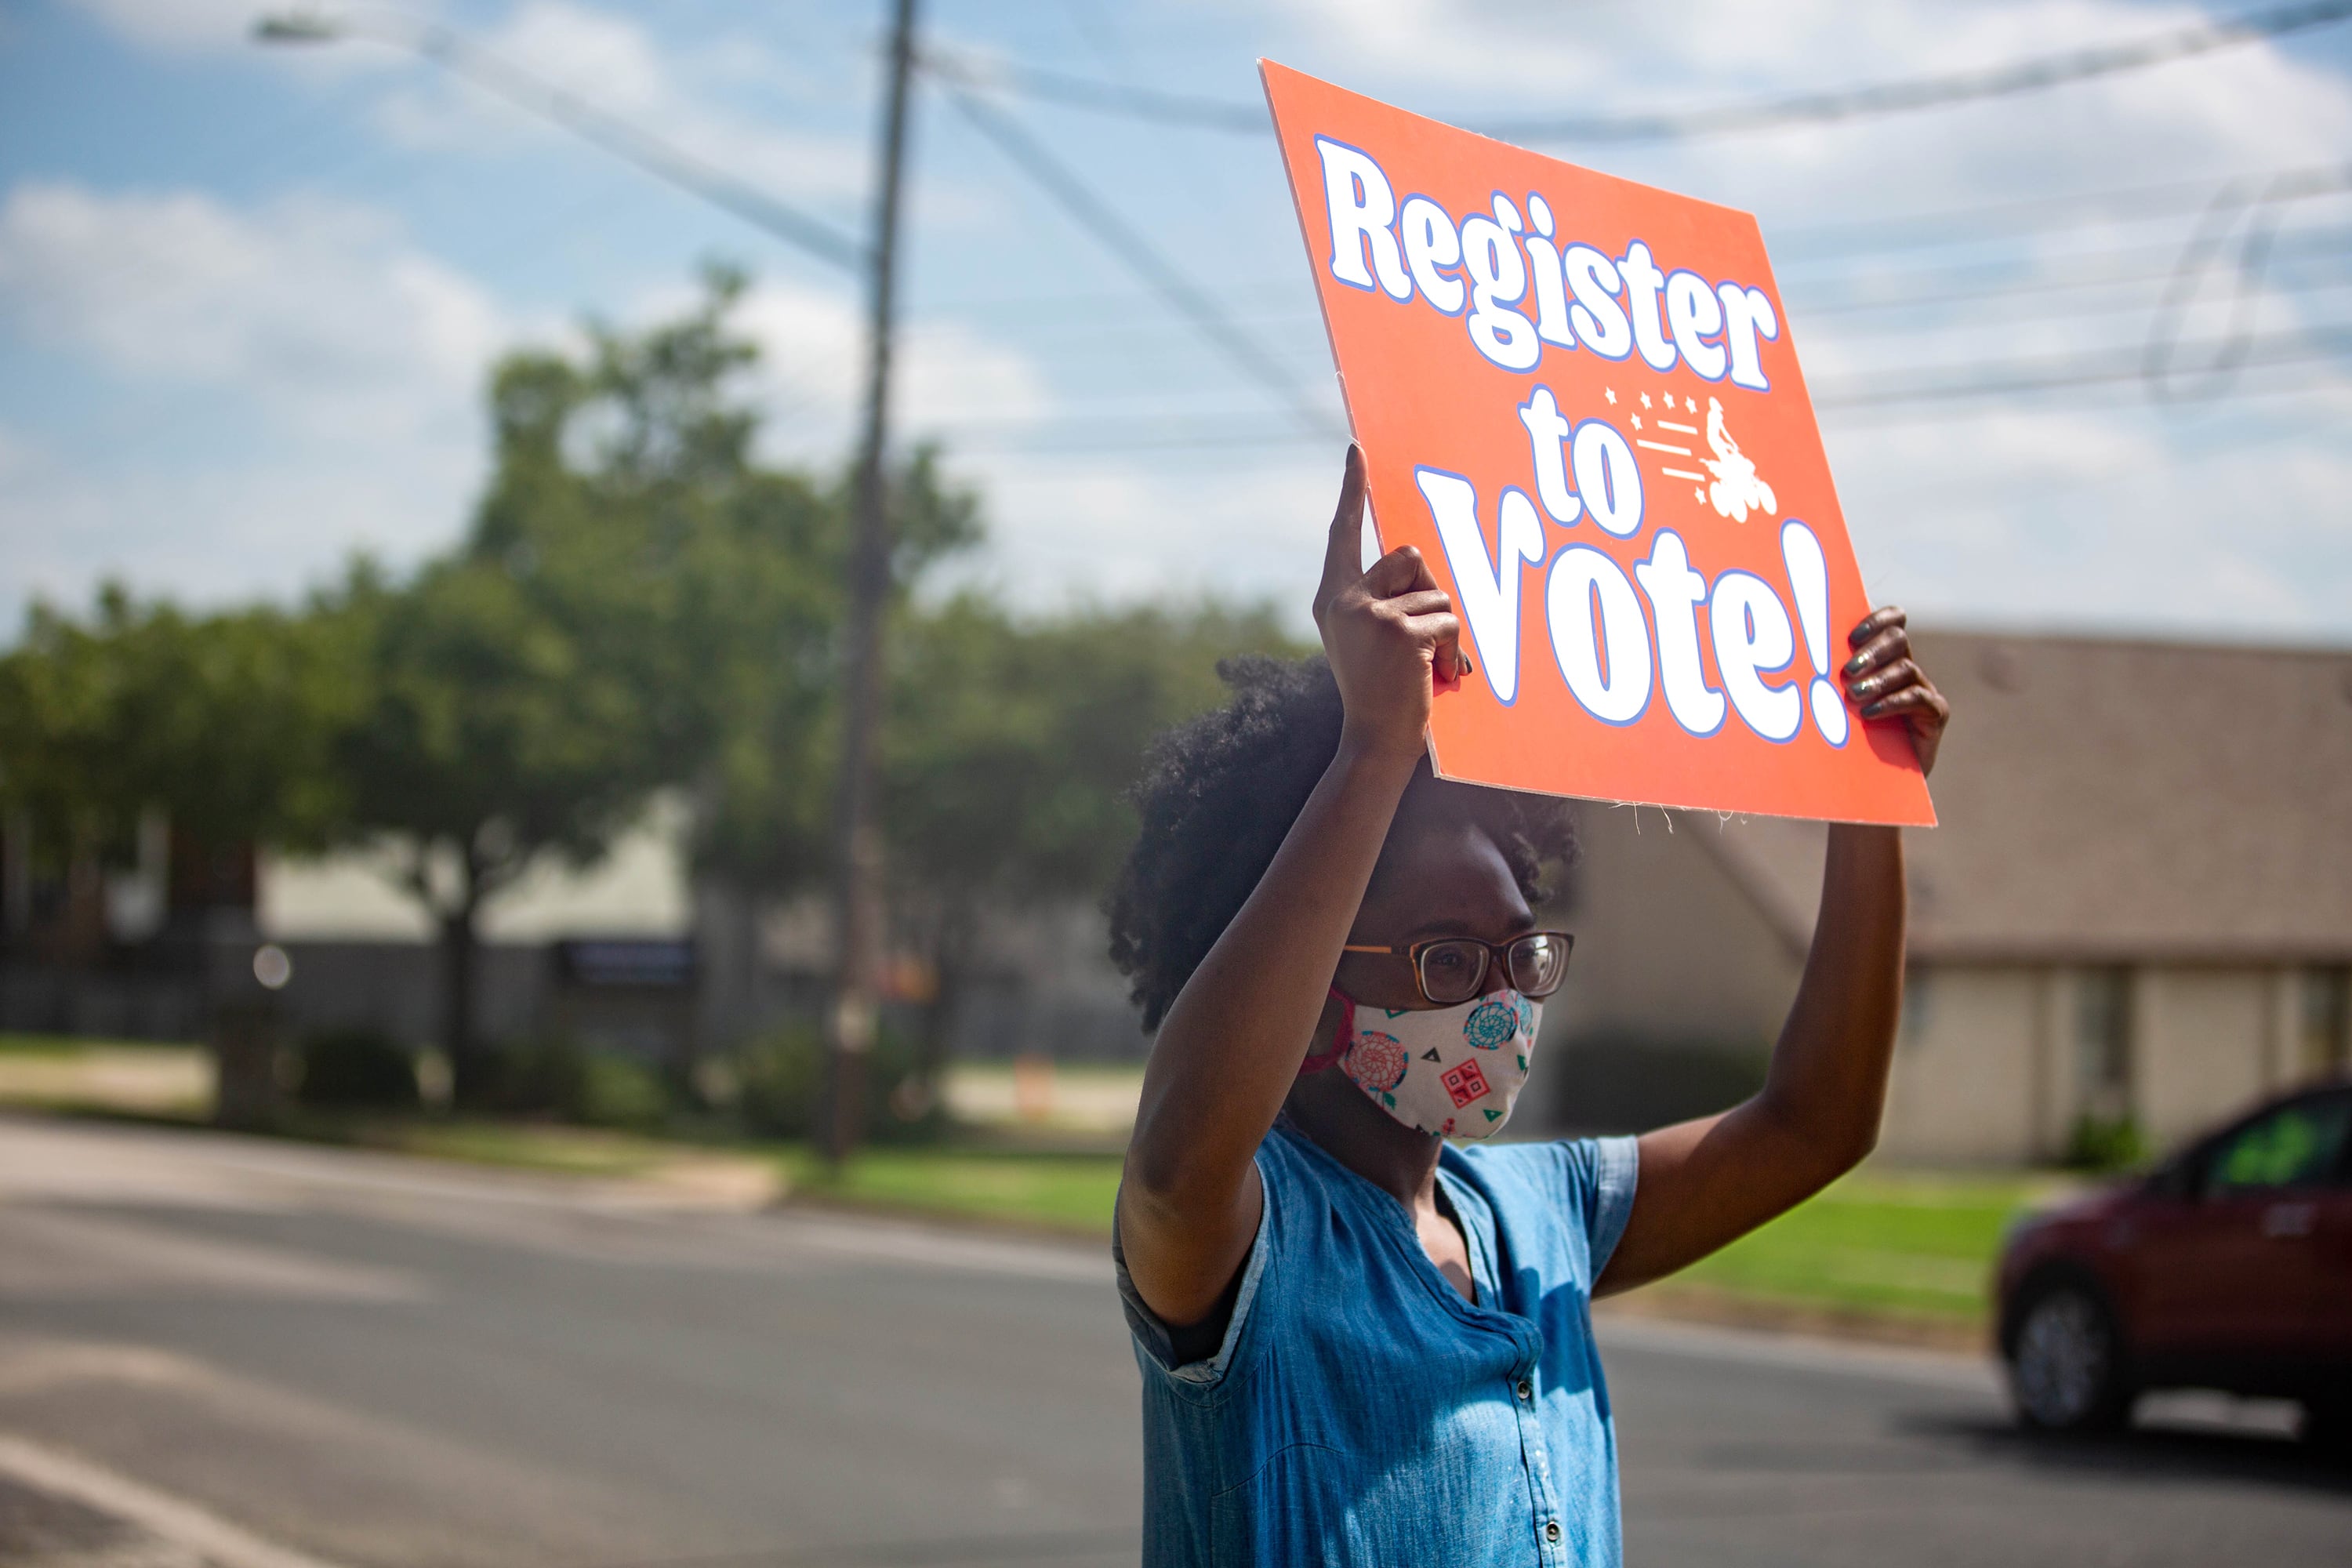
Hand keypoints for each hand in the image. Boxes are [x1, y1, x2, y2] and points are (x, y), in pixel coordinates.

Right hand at [1312, 445, 1463, 762]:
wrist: (1374, 739)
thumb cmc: (1380, 690)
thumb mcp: (1369, 636)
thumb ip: (1382, 598)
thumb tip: (1419, 565)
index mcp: (1333, 597)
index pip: (1344, 531)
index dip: (1353, 489)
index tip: (1357, 449)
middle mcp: (1343, 598)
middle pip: (1410, 556)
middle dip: (1429, 593)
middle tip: (1419, 639)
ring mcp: (1368, 612)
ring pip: (1437, 593)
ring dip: (1444, 632)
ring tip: (1423, 667)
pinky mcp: (1397, 629)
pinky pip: (1449, 620)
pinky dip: (1451, 651)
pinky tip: (1432, 677)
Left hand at [1842, 606, 1948, 775]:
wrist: (1875, 779)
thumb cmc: (1849, 737)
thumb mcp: (1834, 703)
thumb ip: (1827, 679)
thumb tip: (1797, 661)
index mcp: (1883, 656)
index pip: (1892, 621)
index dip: (1877, 619)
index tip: (1852, 636)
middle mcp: (1905, 667)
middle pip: (1897, 638)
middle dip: (1872, 650)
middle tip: (1848, 670)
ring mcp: (1923, 688)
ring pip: (1905, 668)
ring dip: (1877, 680)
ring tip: (1853, 695)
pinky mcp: (1935, 712)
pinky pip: (1917, 698)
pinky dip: (1892, 703)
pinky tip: (1869, 713)